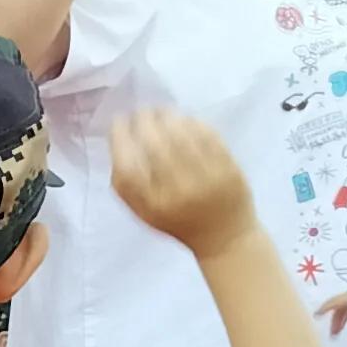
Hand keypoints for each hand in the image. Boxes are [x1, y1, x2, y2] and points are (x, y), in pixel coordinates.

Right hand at [110, 107, 255, 257]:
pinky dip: (192, 122)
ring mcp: (205, 178)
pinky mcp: (227, 167)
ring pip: (181, 134)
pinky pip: (207, 135)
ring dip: (167, 116)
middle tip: (141, 112)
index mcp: (152, 204)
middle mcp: (177, 191)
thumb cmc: (176, 221)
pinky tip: (184, 119)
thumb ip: (126, 182)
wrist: (223, 235)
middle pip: (154, 144)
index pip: (127, 164)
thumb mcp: (143, 211)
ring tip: (161, 112)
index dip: (119, 136)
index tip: (119, 121)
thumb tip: (119, 139)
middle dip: (144, 120)